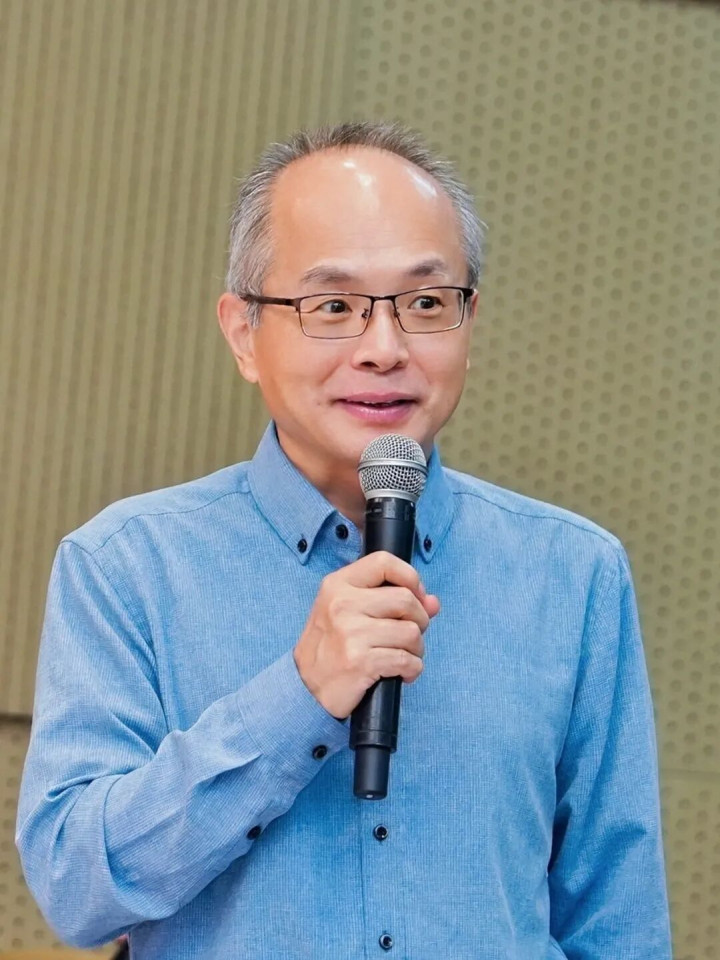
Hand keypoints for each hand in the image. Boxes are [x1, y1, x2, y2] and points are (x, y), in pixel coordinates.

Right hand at [293, 551, 440, 719]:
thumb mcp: (351, 613)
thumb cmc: (332, 646)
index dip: (410, 577)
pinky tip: (402, 673)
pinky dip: (412, 669)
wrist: (306, 688)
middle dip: (420, 620)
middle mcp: (342, 604)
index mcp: (338, 585)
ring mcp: (350, 633)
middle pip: (406, 599)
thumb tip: (432, 602)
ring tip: (404, 656)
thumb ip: (391, 601)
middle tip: (411, 635)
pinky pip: (406, 660)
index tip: (416, 595)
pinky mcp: (360, 661)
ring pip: (411, 632)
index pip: (384, 562)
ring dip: (416, 649)